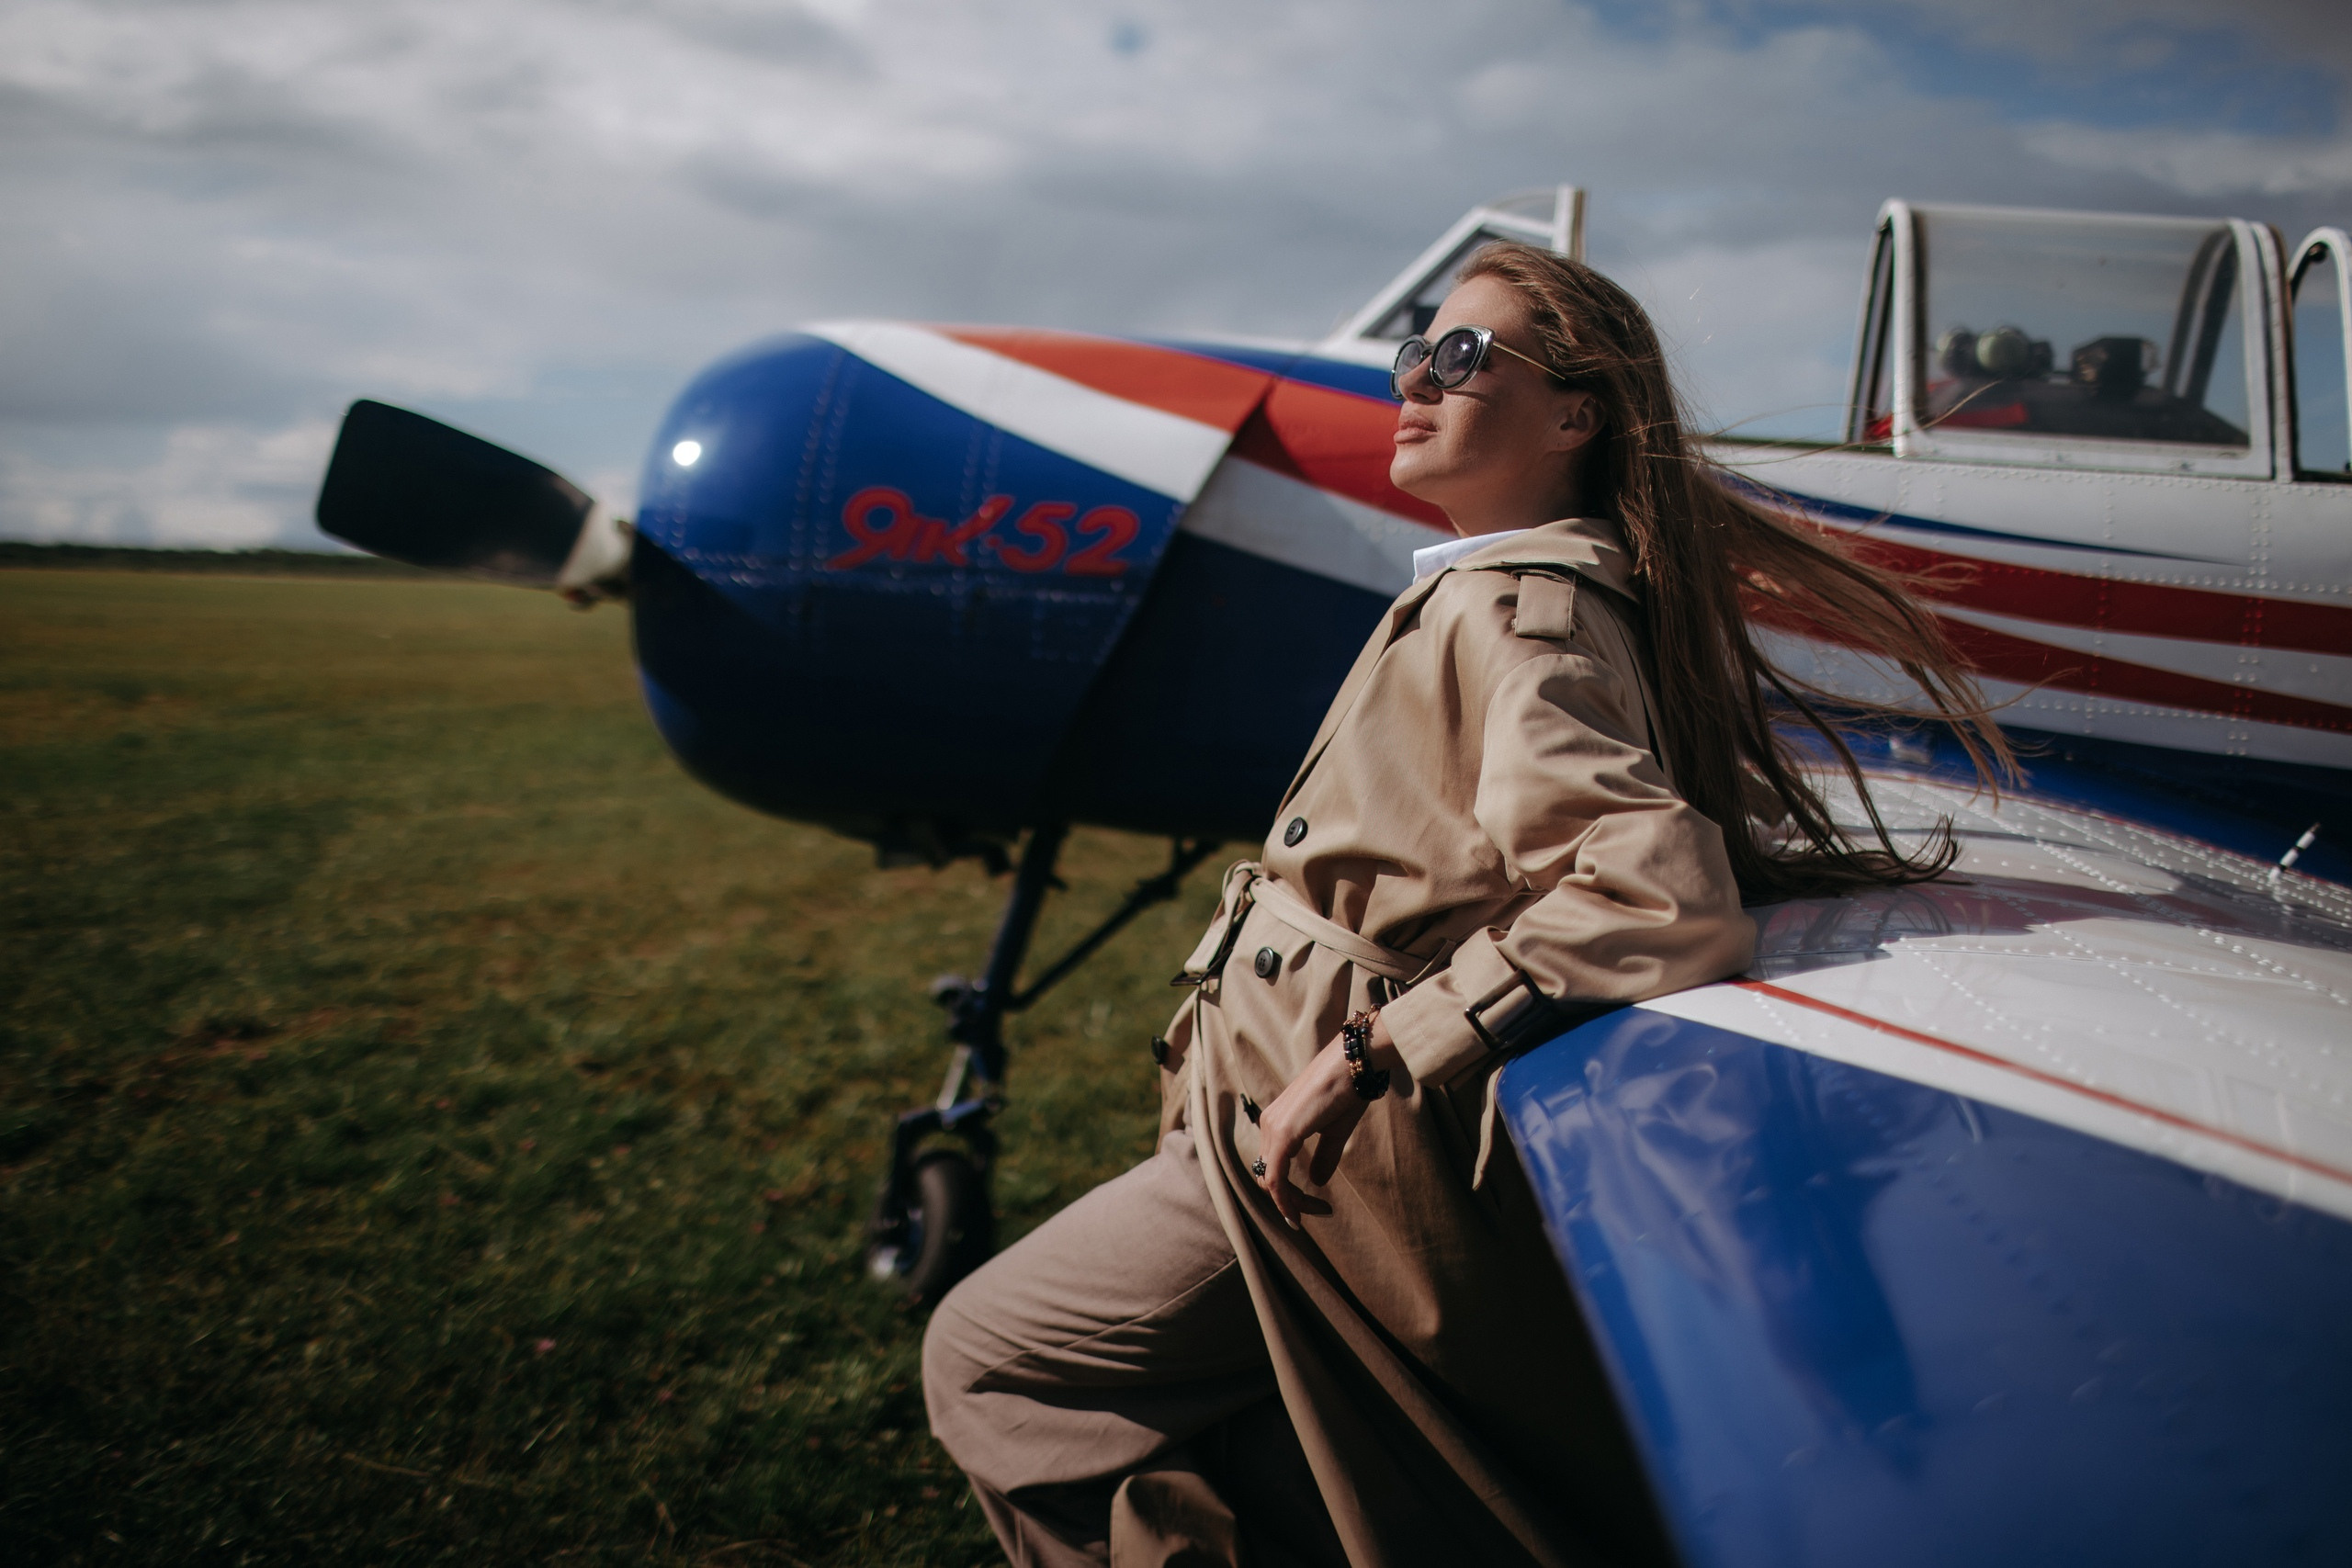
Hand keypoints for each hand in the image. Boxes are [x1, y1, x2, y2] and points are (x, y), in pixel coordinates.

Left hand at [1253, 1016, 1395, 1227]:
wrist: (1355, 1062)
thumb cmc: (1348, 1090)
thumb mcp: (1335, 1131)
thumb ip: (1324, 1157)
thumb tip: (1316, 1182)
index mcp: (1278, 1121)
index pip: (1273, 1168)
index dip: (1291, 1194)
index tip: (1319, 1207)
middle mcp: (1269, 1123)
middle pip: (1268, 1177)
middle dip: (1292, 1201)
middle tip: (1320, 1211)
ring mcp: (1273, 1126)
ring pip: (1270, 1180)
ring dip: (1292, 1202)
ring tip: (1320, 1210)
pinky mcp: (1284, 1132)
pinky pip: (1275, 1177)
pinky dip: (1285, 1199)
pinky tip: (1301, 1211)